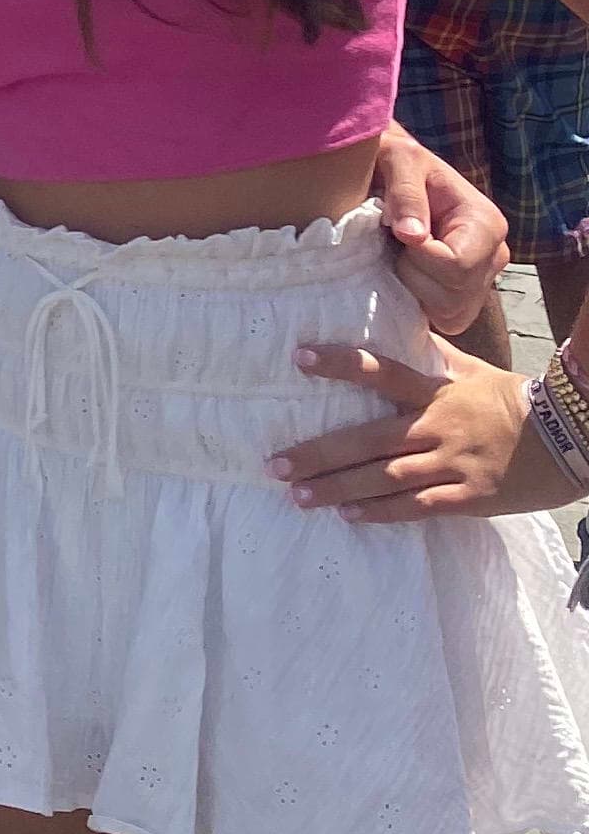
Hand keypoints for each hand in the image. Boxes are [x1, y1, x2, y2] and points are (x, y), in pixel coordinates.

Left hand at [274, 338, 572, 519]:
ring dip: (338, 488)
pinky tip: (348, 516)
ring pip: (384, 478)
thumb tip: (399, 317)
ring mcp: (450, 464)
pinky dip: (381, 513)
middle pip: (368, 439)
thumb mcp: (472, 369)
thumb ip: (433, 351)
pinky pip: (416, 507)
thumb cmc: (513, 400)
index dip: (341, 364)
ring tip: (298, 496)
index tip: (298, 358)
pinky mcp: (467, 498)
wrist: (568, 437)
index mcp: (434, 392)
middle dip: (319, 453)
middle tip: (274, 464)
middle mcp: (435, 427)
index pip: (381, 372)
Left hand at [369, 124, 508, 340]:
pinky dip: (420, 304)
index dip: (418, 258)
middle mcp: (494, 257)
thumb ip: (405, 192)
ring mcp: (482, 281)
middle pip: (453, 298)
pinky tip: (406, 273)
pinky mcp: (464, 297)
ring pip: (449, 314)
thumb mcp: (398, 159)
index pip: (456, 267)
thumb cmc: (396, 162)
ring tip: (401, 256)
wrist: (392, 172)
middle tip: (397, 245)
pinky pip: (445, 320)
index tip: (398, 233)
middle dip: (414, 276)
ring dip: (414, 290)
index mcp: (486, 224)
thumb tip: (412, 235)